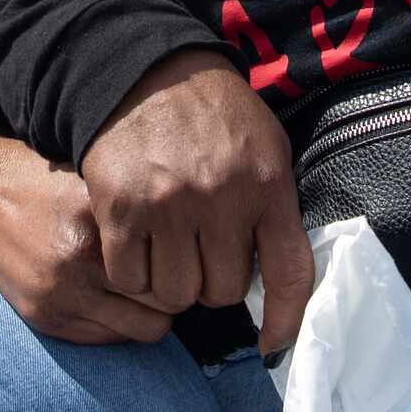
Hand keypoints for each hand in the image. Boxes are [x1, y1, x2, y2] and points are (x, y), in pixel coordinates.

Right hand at [0, 114, 175, 344]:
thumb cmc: (47, 180)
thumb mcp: (95, 176)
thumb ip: (138, 206)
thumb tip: (192, 233)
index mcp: (98, 218)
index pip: (169, 258)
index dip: (187, 257)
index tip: (190, 249)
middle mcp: (79, 261)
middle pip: (162, 301)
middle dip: (176, 290)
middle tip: (175, 273)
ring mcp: (59, 295)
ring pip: (140, 329)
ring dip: (151, 313)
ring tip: (148, 290)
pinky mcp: (44, 318)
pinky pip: (106, 339)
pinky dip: (121, 324)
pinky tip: (118, 299)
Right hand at [77, 49, 314, 354]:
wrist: (149, 70)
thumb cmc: (215, 114)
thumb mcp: (268, 147)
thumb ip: (276, 208)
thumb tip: (275, 279)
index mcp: (268, 183)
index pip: (289, 272)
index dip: (284, 318)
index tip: (273, 341)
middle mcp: (222, 197)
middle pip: (221, 292)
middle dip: (212, 280)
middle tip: (201, 251)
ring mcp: (169, 204)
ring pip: (174, 292)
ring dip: (171, 280)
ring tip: (169, 246)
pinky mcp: (121, 207)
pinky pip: (130, 277)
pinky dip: (133, 271)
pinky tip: (138, 241)